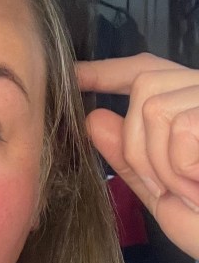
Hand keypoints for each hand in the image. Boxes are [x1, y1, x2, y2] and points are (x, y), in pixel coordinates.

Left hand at [77, 53, 198, 258]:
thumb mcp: (162, 191)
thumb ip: (129, 158)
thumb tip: (94, 120)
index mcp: (190, 108)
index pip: (147, 71)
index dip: (107, 71)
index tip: (75, 77)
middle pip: (145, 88)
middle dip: (139, 147)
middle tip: (170, 185)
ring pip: (156, 109)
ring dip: (164, 164)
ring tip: (193, 187)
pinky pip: (180, 127)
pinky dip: (184, 166)